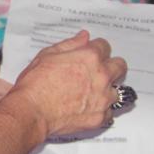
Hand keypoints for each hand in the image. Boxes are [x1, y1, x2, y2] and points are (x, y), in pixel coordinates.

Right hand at [12, 30, 126, 137]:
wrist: (33, 111)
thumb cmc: (36, 83)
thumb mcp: (48, 55)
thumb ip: (70, 44)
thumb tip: (83, 37)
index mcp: (89, 57)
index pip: (104, 46)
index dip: (96, 48)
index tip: (92, 52)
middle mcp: (101, 76)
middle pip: (120, 66)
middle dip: (111, 65)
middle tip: (98, 70)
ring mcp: (103, 98)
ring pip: (118, 90)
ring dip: (107, 89)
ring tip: (92, 92)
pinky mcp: (101, 117)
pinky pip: (109, 111)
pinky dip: (101, 109)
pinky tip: (88, 107)